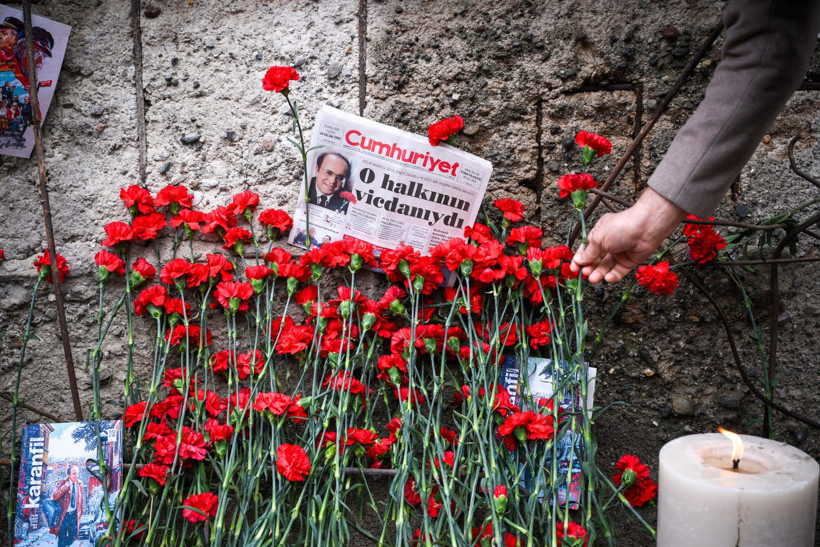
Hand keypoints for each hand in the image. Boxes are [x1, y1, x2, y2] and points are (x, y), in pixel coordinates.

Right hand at [570, 187, 686, 283]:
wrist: (646, 228)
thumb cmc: (620, 227)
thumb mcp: (599, 238)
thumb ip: (589, 252)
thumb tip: (579, 261)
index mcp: (599, 234)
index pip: (586, 249)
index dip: (579, 259)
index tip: (573, 269)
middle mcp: (608, 244)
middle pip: (595, 259)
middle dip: (589, 268)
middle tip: (584, 275)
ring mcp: (619, 253)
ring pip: (606, 266)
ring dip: (599, 273)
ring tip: (594, 279)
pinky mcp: (629, 261)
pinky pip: (619, 271)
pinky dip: (613, 275)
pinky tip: (608, 277)